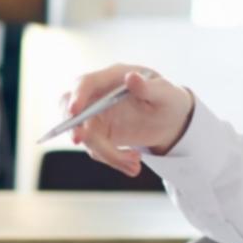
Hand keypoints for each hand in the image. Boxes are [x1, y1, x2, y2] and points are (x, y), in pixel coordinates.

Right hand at [60, 65, 193, 176]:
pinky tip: (133, 164)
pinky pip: (97, 150)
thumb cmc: (168, 98)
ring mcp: (96, 116)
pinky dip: (113, 160)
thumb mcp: (165, 93)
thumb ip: (148, 87)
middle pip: (72, 110)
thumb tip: (131, 78)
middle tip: (80, 140)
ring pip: (86, 136)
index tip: (74, 111)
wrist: (171, 120)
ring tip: (135, 162)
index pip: (85, 83)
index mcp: (112, 77)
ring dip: (106, 153)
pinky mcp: (99, 135)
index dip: (76, 96)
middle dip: (73, 126)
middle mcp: (98, 96)